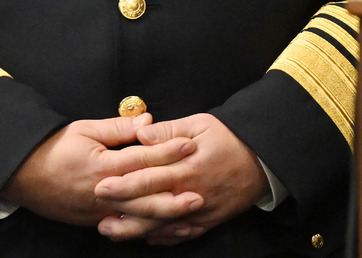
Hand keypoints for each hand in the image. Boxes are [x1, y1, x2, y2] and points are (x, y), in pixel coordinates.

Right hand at [0, 114, 200, 234]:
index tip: (191, 144)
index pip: (141, 159)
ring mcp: (97, 211)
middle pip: (144, 197)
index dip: (168, 151)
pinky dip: (144, 230)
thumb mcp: (84, 130)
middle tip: (201, 194)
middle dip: (174, 197)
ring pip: (136, 219)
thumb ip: (118, 128)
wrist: (19, 174)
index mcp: (102, 167)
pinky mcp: (93, 221)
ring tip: (189, 218)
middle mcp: (102, 193)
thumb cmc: (52, 147)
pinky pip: (123, 228)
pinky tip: (163, 230)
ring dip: (164, 220)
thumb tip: (148, 123)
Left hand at [93, 113, 267, 244]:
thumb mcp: (202, 124)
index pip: (149, 177)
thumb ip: (169, 131)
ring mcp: (200, 210)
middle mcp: (191, 192)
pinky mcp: (209, 221)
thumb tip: (141, 134)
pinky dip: (162, 238)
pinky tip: (144, 237)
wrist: (266, 159)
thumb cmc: (231, 137)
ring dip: (135, 229)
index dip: (124, 183)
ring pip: (162, 225)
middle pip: (151, 205)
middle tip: (96, 210)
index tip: (100, 185)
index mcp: (187, 167)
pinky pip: (182, 234)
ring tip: (110, 230)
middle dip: (122, 208)